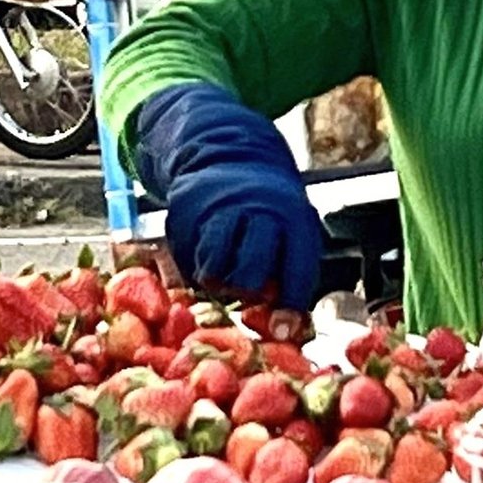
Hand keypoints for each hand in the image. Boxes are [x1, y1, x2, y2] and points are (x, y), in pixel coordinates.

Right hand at [133, 83, 322, 309]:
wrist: (227, 152)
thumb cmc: (268, 208)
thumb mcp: (290, 229)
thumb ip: (289, 271)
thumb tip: (285, 328)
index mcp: (293, 217)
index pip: (296, 269)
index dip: (289, 305)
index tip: (281, 329)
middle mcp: (258, 211)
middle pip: (251, 271)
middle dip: (247, 289)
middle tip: (245, 289)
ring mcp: (219, 209)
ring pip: (215, 268)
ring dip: (218, 280)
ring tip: (223, 272)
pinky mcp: (186, 210)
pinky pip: (187, 257)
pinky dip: (195, 263)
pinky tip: (205, 250)